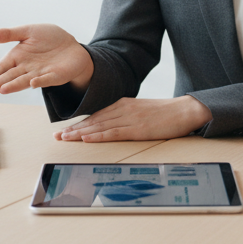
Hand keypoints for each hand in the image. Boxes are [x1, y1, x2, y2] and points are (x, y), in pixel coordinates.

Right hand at [0, 24, 93, 94]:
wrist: (72, 45)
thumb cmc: (49, 39)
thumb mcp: (28, 31)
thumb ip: (9, 34)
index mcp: (19, 56)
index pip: (3, 66)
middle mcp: (27, 67)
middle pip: (11, 76)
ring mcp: (40, 73)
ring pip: (25, 80)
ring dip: (14, 85)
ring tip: (3, 89)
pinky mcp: (55, 76)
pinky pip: (47, 79)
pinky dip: (40, 82)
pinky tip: (32, 83)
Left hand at [56, 96, 212, 141]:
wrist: (184, 110)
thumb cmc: (166, 113)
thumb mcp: (142, 111)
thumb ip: (127, 116)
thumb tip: (113, 125)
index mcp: (124, 104)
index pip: (97, 116)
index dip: (79, 124)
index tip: (65, 130)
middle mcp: (123, 109)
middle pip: (94, 121)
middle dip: (74, 129)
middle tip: (57, 137)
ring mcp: (129, 118)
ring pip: (99, 126)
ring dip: (80, 133)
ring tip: (65, 139)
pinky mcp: (137, 128)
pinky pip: (113, 132)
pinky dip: (98, 136)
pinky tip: (86, 139)